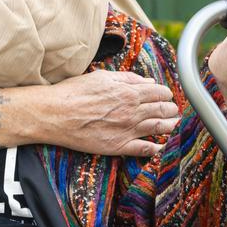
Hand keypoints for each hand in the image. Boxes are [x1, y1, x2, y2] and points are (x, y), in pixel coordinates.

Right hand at [32, 70, 178, 156]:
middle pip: (164, 110)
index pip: (160, 92)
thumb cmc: (73, 93)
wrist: (54, 114)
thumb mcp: (100, 77)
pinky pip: (146, 149)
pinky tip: (161, 145)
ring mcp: (128, 130)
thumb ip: (127, 79)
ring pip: (160, 128)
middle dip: (171, 109)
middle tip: (172, 110)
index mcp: (129, 92)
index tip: (165, 96)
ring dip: (170, 126)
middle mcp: (133, 111)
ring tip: (172, 124)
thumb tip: (147, 81)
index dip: (165, 93)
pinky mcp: (119, 145)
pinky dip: (157, 147)